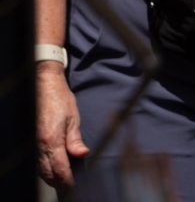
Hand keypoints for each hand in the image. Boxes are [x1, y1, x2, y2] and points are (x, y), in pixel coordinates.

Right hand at [36, 63, 88, 188]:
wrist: (43, 86)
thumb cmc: (59, 100)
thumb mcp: (73, 118)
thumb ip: (75, 140)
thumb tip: (82, 155)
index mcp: (52, 140)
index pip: (60, 168)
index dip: (68, 179)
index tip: (76, 185)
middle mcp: (40, 145)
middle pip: (48, 173)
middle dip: (60, 182)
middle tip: (72, 186)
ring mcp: (34, 144)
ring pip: (41, 169)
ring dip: (52, 177)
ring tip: (65, 181)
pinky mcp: (33, 141)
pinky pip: (38, 161)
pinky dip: (46, 169)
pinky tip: (55, 169)